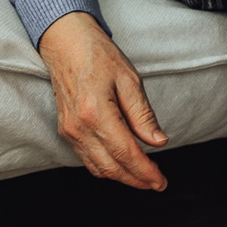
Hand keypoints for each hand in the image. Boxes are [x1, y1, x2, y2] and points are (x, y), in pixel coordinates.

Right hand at [38, 11, 168, 190]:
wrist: (66, 44)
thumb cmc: (98, 56)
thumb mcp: (129, 79)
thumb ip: (143, 114)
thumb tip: (158, 142)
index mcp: (96, 112)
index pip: (125, 152)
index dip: (145, 171)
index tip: (160, 181)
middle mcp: (78, 127)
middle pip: (110, 167)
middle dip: (135, 179)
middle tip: (156, 183)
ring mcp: (69, 131)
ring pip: (97, 167)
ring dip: (121, 177)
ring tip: (143, 177)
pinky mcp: (66, 130)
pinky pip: (87, 158)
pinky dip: (105, 167)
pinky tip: (121, 164)